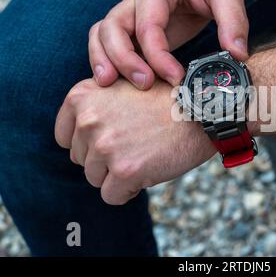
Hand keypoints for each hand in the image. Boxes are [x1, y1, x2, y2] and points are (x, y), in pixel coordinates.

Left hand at [54, 79, 215, 204]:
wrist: (200, 110)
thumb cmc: (166, 100)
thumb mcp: (121, 88)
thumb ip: (95, 108)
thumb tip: (79, 136)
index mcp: (82, 97)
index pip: (65, 137)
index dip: (88, 143)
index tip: (112, 139)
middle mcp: (88, 120)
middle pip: (81, 159)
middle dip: (105, 158)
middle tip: (136, 143)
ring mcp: (105, 147)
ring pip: (95, 179)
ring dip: (117, 174)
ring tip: (144, 153)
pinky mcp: (123, 171)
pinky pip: (112, 196)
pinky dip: (129, 190)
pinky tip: (148, 170)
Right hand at [89, 0, 248, 89]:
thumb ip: (234, 22)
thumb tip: (238, 54)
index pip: (148, 24)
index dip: (158, 55)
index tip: (176, 77)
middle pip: (112, 27)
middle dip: (123, 59)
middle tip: (144, 84)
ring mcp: (131, 13)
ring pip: (102, 34)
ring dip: (104, 60)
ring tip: (110, 86)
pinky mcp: (133, 28)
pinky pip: (107, 41)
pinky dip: (105, 60)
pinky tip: (115, 82)